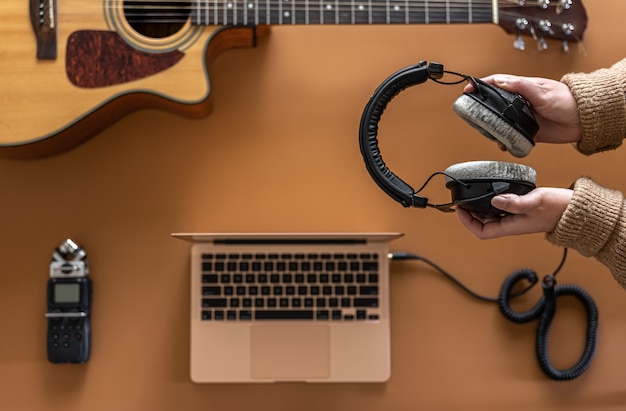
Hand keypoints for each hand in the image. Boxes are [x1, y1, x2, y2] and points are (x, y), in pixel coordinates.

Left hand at [455, 188, 572, 238]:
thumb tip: (495, 200)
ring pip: (491, 216)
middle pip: (483, 224)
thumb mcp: (534, 202)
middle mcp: (511, 224)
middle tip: (462, 201)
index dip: (468, 223)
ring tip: (471, 197)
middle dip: (471, 214)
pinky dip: (492, 203)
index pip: (482, 232)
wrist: (575, 210)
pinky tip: (491, 194)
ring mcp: (516, 218)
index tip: (459, 210)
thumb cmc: (557, 208)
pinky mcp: (521, 211)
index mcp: (511, 227)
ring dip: (480, 208)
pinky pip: (501, 209)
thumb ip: (514, 202)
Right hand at [464, 75, 582, 145]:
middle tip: (472, 115)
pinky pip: (512, 137)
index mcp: (523, 88)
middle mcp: (521, 102)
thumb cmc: (568, 101)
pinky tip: (503, 143)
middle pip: (495, 104)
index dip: (481, 85)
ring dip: (493, 127)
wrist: (584, 121)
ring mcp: (524, 117)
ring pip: (501, 122)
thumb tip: (501, 81)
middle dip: (482, 109)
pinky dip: (505, 141)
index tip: (469, 89)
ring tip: (487, 131)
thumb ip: (521, 86)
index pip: (497, 83)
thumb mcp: (542, 91)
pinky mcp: (528, 131)